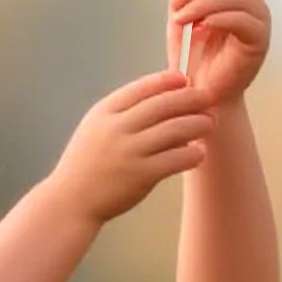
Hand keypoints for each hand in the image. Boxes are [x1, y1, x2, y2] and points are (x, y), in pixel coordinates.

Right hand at [47, 69, 217, 225]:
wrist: (70, 201)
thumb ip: (122, 113)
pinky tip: (199, 152)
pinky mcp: (141, 175)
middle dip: (191, 98)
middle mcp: (117, 128)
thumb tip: (162, 97)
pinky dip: (193, 153)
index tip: (185, 80)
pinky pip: (176, 158)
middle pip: (163, 104)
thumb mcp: (95, 128)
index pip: (142, 87)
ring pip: (175, 129)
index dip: (168, 80)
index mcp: (105, 112)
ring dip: (198, 123)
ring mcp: (129, 151)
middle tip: (208, 99)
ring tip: (210, 123)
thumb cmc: (87, 164)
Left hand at [165, 0, 270, 105]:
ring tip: (182, 19)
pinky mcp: (260, 39)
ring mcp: (258, 19)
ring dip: (203, 3)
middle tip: (175, 6)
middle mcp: (249, 0)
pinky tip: (203, 26)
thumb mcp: (179, 16)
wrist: (199, 92)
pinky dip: (221, 18)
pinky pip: (244, 19)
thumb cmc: (193, 57)